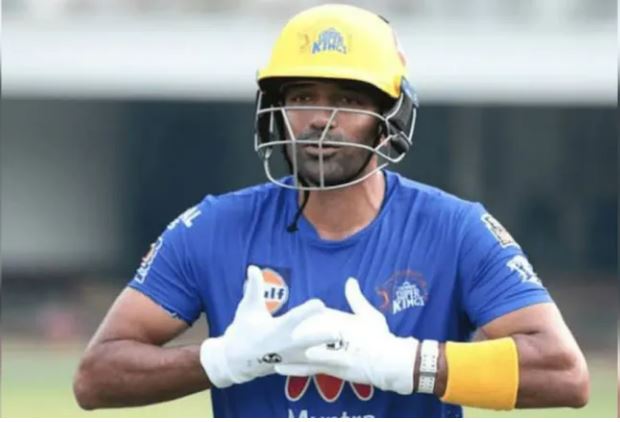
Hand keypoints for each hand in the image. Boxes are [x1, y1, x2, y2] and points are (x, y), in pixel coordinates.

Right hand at [200, 265, 337, 387]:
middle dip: (323, 337)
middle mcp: (285, 345)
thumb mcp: (248, 308)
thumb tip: (253, 267)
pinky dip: (326, 362)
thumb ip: (254, 288)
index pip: (293, 319)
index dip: (306, 311)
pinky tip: (343, 358)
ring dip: (330, 353)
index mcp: (276, 330)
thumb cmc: (243, 330)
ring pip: (314, 356)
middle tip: (339, 331)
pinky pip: (313, 365)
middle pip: (308, 341)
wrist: (237, 361)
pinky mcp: (296, 366)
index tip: (320, 303)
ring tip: (347, 348)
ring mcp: (292, 358)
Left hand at [275, 277, 418, 394]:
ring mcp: (331, 355)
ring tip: (270, 351)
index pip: (316, 315)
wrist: (389, 361)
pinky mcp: (332, 369)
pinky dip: (295, 368)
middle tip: (274, 332)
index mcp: (339, 322)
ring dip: (288, 353)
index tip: (291, 315)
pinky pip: (309, 368)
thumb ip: (356, 298)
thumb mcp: (369, 315)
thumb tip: (350, 280)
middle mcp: (332, 337)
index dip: (304, 315)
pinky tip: (280, 368)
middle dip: (291, 332)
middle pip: (306, 333)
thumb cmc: (379, 337)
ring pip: (304, 352)